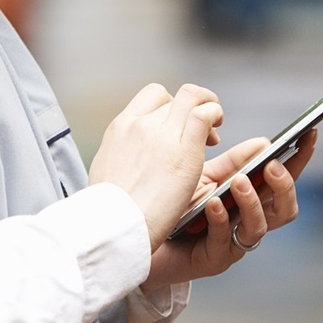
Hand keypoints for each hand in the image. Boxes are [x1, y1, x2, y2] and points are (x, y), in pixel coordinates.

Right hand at [88, 83, 223, 249]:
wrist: (113, 227)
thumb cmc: (108, 211)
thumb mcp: (106, 168)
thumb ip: (121, 153)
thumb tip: (127, 157)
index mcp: (120, 127)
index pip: (152, 95)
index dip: (171, 105)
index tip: (176, 125)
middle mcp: (141, 124)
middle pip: (174, 97)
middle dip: (191, 109)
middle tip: (202, 132)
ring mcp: (162, 135)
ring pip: (192, 97)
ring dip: (208, 105)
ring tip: (215, 128)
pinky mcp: (185, 151)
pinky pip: (205, 115)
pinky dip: (215, 115)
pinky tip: (216, 133)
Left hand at [141, 129, 316, 290]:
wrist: (144, 237)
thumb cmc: (177, 205)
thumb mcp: (205, 177)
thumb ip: (233, 163)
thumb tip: (264, 143)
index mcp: (252, 199)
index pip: (284, 179)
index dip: (300, 158)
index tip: (309, 133)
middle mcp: (248, 222)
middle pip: (285, 209)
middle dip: (284, 187)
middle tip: (271, 166)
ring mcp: (233, 243)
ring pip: (258, 228)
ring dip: (251, 202)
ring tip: (238, 181)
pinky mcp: (212, 259)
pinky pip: (223, 240)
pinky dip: (220, 219)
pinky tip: (213, 203)